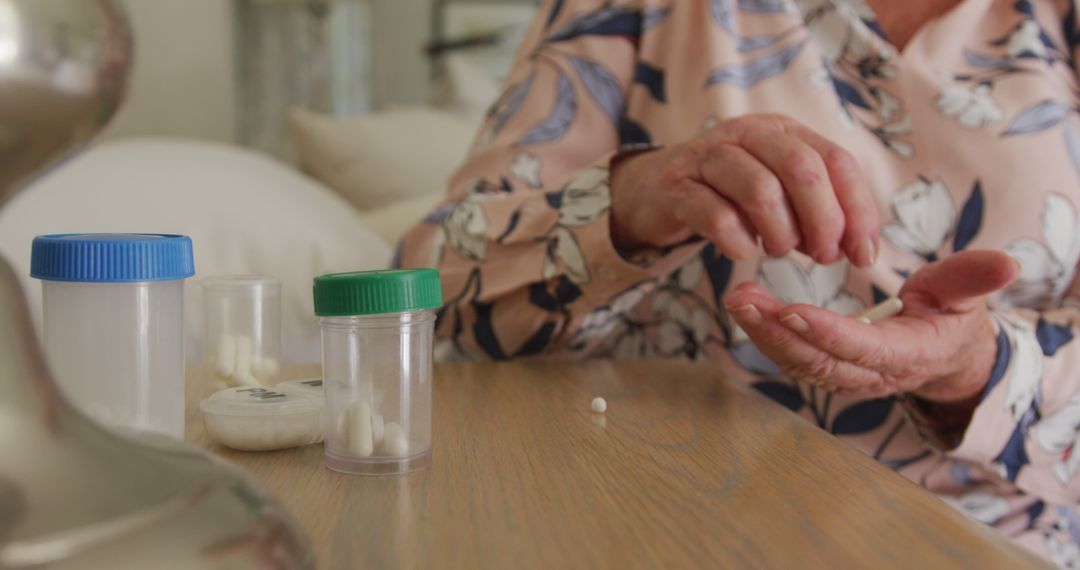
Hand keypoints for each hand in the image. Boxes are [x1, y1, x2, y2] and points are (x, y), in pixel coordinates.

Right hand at [609, 113, 878, 266]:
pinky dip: (738, 242)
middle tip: (822, 256)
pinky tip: (742, 251)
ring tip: (779, 252)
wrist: (656, 189)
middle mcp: (747, 133)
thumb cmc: (729, 195)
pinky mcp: (676, 187)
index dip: (857, 209)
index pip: (836, 160)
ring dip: (780, 233)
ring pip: (760, 190)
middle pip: (801, 168)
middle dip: (822, 221)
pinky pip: (716, 216)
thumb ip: (820, 210)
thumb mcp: (780, 191)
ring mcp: (707, 157)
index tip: (863, 253)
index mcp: (783, 131)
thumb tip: (859, 248)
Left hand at [723, 250, 1020, 401]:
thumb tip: (1007, 262)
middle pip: (818, 361)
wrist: (942, 360)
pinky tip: (745, 308)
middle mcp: (870, 374)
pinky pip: (792, 358)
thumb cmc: (951, 320)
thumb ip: (974, 278)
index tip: (792, 312)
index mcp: (906, 355)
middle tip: (743, 299)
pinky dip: (766, 335)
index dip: (827, 334)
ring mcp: (845, 377)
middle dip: (777, 333)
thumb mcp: (965, 296)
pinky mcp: (826, 370)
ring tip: (737, 299)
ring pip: (798, 362)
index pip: (861, 348)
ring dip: (763, 333)